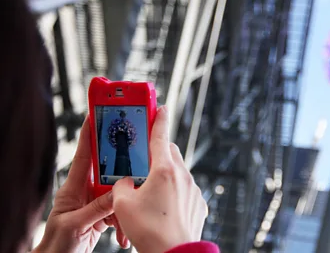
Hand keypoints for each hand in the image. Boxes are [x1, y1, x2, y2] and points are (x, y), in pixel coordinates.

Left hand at [33, 119, 128, 252]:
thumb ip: (96, 208)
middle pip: (107, 170)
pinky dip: (124, 221)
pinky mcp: (101, 214)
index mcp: (73, 188)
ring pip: (117, 192)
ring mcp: (94, 202)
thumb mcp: (75, 224)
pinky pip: (118, 210)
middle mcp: (85, 191)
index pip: (83, 155)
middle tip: (137, 156)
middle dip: (123, 166)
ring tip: (128, 219)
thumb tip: (118, 193)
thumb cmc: (57, 244)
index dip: (89, 134)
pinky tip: (124, 234)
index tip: (97, 114)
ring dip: (125, 205)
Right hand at [112, 106, 207, 252]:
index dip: (159, 119)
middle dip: (159, 151)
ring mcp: (193, 190)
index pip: (161, 136)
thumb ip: (122, 185)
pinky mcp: (199, 204)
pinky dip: (175, 192)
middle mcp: (183, 176)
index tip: (161, 107)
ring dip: (166, 174)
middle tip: (146, 157)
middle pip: (171, 153)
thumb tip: (126, 182)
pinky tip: (164, 207)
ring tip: (151, 191)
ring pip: (179, 172)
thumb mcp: (123, 205)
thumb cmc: (149, 231)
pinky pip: (186, 190)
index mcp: (164, 170)